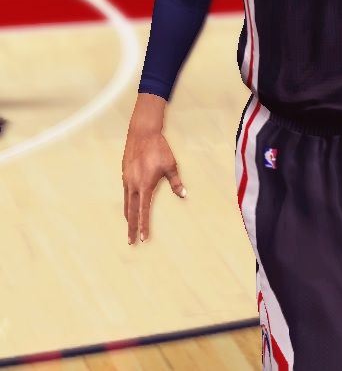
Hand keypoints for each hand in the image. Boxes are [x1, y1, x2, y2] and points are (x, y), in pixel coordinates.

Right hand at [121, 103, 185, 243]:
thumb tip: (183, 195)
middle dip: (132, 227)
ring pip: (126, 203)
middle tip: (131, 241)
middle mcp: (133, 185)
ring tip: (129, 228)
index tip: (143, 238)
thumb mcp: (171, 165)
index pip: (144, 211)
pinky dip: (126, 203)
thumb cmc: (159, 149)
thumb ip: (176, 182)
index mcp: (145, 185)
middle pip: (131, 212)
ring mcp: (127, 179)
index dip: (144, 226)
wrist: (142, 133)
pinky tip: (129, 206)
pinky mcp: (125, 174)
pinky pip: (125, 193)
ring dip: (128, 217)